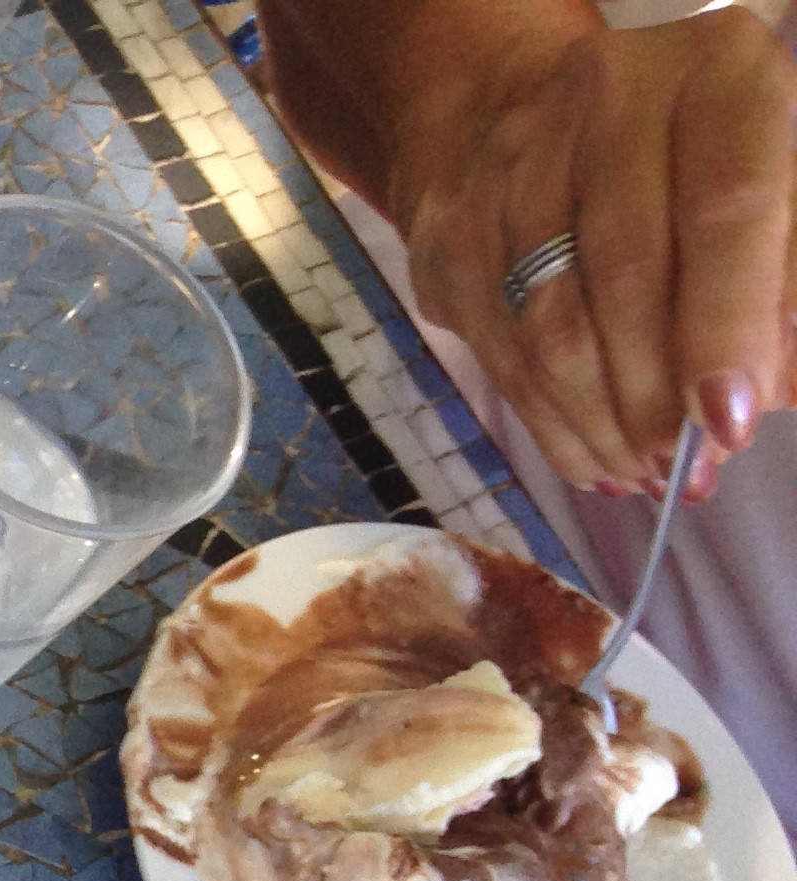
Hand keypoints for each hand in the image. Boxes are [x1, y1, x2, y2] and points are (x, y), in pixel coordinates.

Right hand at [387, 12, 796, 494]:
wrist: (520, 112)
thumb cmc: (683, 165)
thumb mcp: (770, 195)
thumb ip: (783, 286)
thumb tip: (766, 394)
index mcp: (714, 76)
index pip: (724, 207)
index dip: (727, 324)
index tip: (727, 424)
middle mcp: (603, 99)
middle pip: (623, 273)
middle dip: (654, 395)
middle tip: (683, 468)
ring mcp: (509, 165)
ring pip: (549, 327)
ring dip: (598, 423)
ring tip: (640, 471)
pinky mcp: (449, 232)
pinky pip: (498, 354)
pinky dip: (549, 423)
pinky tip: (591, 457)